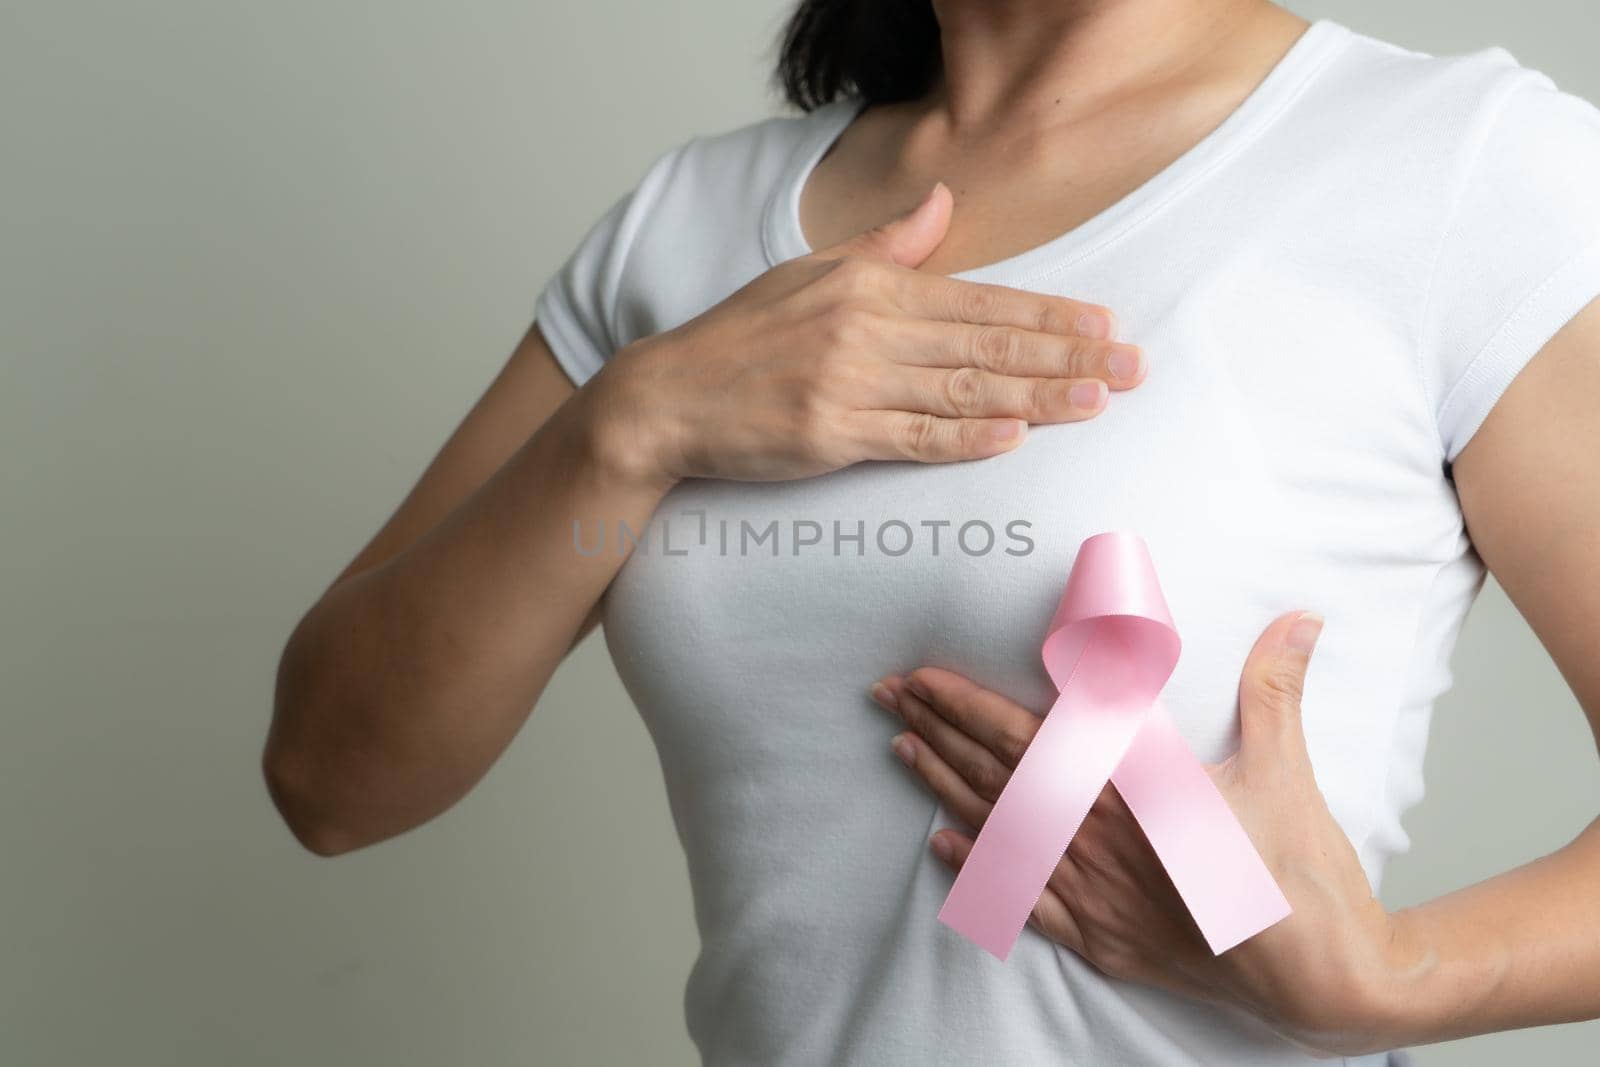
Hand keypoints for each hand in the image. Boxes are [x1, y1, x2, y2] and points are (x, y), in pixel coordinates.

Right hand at [589, 181, 1145, 483]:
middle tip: (1129, 370)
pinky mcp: (829, 435)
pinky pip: (911, 438)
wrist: (669, 397)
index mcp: (869, 286)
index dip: (1047, 315)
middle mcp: (865, 329)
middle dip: (1066, 357)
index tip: (1103, 327)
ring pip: (962, 391)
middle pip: (985, 345)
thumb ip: (887, 245)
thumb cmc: (742, 339)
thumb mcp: (812, 273)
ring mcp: (848, 383)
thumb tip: (941, 202)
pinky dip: (964, 438)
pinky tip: (1012, 438)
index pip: (979, 301)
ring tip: (1094, 402)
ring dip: (1035, 397)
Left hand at [870, 611, 1407, 1057]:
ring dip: (946, 789)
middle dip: (937, 732)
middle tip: (887, 698)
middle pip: (998, 776)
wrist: (1325, 982)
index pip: (1028, 736)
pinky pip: (1028, 902)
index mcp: (1133, 791)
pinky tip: (945, 849)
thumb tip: (1299, 618)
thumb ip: (1275, 689)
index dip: (967, 706)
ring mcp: (1096, 895)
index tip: (922, 680)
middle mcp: (1099, 841)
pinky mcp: (1105, 940)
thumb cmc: (1303, 875)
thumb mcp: (1286, 769)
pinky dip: (984, 874)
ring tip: (902, 752)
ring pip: (1001, 833)